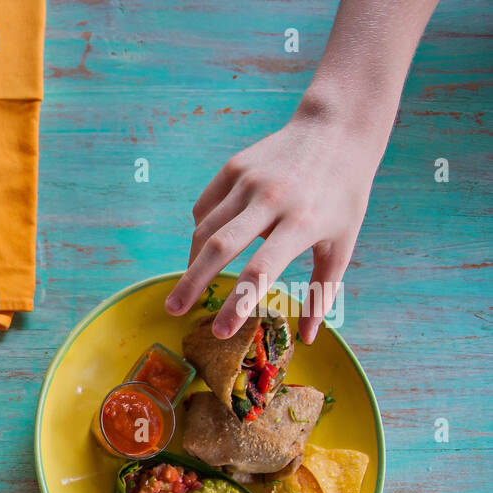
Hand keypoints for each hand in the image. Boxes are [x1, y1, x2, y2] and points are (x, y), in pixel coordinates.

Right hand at [164, 108, 382, 342]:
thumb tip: (306, 337)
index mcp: (302, 223)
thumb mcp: (342, 243)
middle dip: (192, 283)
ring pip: (205, 229)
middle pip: (220, 248)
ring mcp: (249, 180)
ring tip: (187, 287)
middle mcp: (271, 199)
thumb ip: (323, 291)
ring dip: (193, 262)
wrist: (337, 129)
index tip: (219, 332)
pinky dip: (200, 232)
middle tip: (173, 311)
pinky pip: (206, 208)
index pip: (261, 270)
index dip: (237, 304)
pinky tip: (205, 248)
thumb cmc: (343, 194)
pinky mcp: (234, 167)